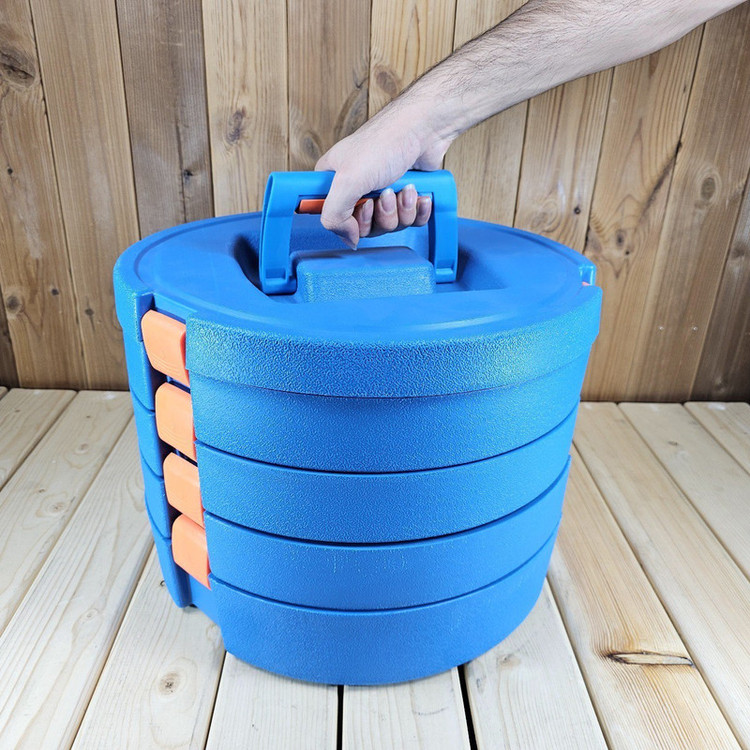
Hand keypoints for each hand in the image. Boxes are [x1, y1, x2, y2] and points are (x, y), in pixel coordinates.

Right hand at [315, 100, 449, 246]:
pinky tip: (418, 195)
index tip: (361, 206)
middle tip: (385, 195)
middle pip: (365, 227)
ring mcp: (382, 192)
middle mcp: (357, 188)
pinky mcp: (405, 195)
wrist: (424, 128)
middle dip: (381, 215)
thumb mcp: (347, 180)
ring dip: (401, 211)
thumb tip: (348, 239)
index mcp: (335, 182)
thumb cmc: (385, 142)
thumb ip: (334, 215)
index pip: (334, 218)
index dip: (350, 221)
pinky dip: (417, 210)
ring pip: (389, 225)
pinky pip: (410, 220)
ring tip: (405, 189)